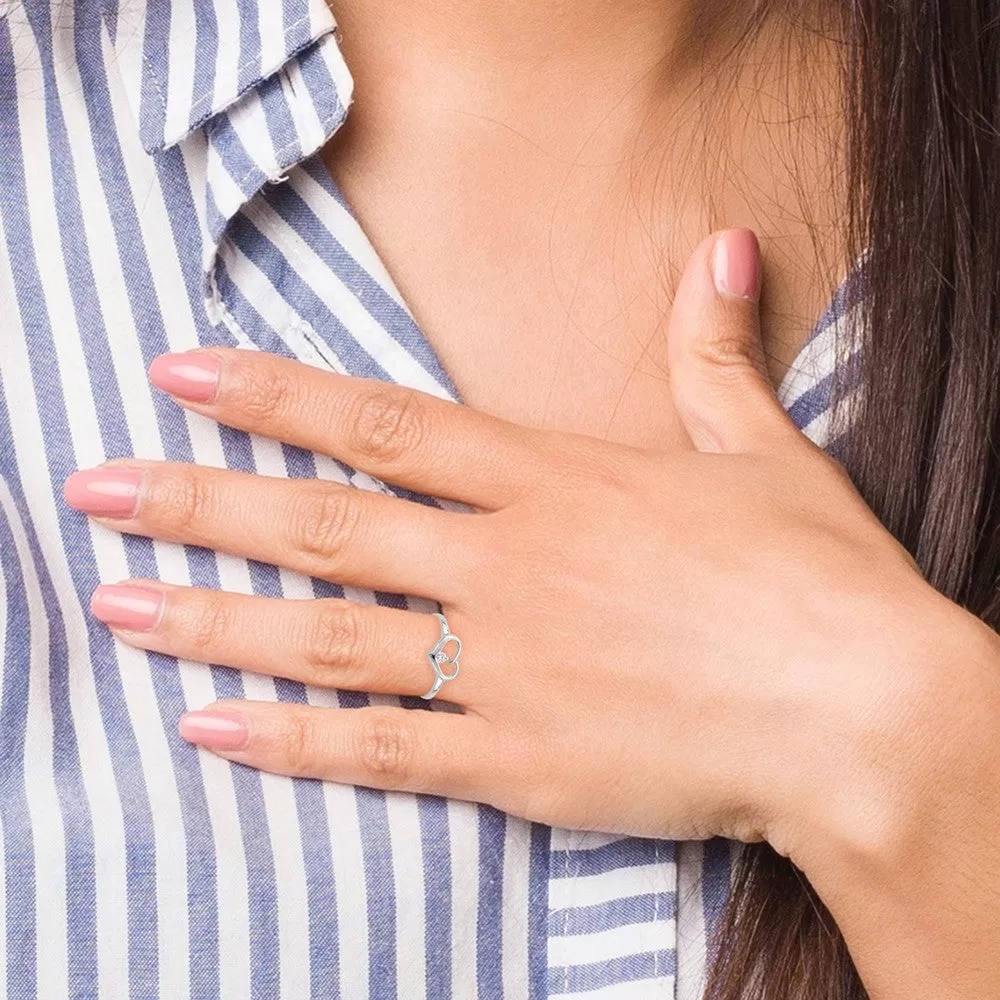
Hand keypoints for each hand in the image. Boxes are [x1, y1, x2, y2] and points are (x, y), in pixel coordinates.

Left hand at [63, 230, 973, 867]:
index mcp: (555, 483)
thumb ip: (713, 353)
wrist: (864, 714)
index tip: (180, 375)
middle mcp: (507, 566)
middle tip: (94, 490)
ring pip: (325, 638)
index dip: (273, 395)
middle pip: (321, 527)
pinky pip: (379, 751)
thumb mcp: (766, 451)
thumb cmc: (817, 582)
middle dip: (197, 503)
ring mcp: (502, 667)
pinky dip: (289, 742)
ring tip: (117, 607)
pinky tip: (210, 728)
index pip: (381, 424)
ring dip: (211, 619)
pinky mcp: (516, 762)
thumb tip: (724, 247)